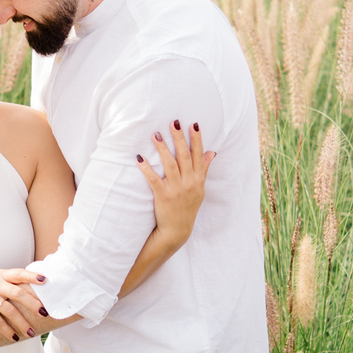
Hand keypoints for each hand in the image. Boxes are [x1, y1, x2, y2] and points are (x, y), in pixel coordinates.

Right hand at [0, 269, 46, 342]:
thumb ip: (9, 281)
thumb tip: (32, 287)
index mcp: (0, 275)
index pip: (19, 273)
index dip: (32, 276)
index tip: (46, 280)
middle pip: (18, 293)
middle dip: (33, 304)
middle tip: (44, 313)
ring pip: (9, 310)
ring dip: (22, 323)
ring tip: (31, 333)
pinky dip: (7, 330)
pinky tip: (14, 337)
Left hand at [137, 120, 214, 246]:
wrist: (178, 230)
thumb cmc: (188, 207)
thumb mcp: (200, 189)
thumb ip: (204, 169)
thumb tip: (212, 152)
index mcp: (198, 179)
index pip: (198, 155)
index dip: (197, 139)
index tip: (194, 124)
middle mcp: (190, 183)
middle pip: (184, 156)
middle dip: (179, 138)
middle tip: (174, 122)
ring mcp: (177, 190)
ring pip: (170, 165)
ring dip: (162, 149)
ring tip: (155, 135)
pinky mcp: (164, 197)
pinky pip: (154, 179)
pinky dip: (146, 168)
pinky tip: (139, 158)